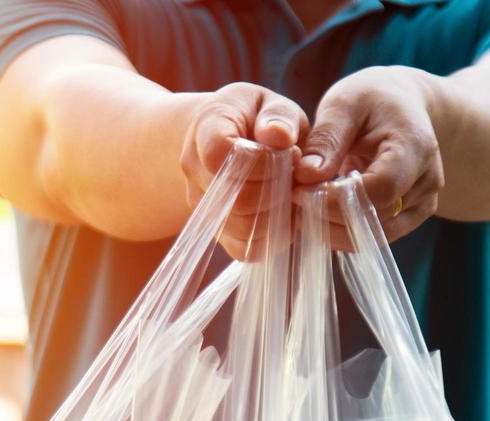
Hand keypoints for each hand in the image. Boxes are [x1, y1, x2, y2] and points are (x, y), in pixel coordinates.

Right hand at [179, 82, 306, 257]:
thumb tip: (280, 136)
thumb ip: (279, 115)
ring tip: (288, 191)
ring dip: (278, 214)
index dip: (261, 161)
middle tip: (294, 175)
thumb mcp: (269, 103)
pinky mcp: (216, 232)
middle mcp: (195, 169)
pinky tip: (282, 213)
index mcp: (205, 127)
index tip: (285, 152)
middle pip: (238, 198)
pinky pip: (246, 249)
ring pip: (244, 227)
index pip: (220, 154)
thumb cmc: (254, 119)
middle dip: (278, 190)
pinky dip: (272, 236)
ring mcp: (201, 205)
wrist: (225, 139)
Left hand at [297, 66, 444, 242]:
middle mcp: (427, 180)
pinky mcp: (411, 216)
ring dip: (333, 229)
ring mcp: (422, 203)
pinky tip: (321, 213)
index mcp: (415, 147)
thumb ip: (326, 138)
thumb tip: (306, 176)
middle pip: (376, 218)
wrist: (403, 106)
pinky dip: (344, 231)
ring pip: (373, 236)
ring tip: (304, 206)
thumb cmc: (372, 99)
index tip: (299, 191)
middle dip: (328, 215)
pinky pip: (375, 237)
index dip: (337, 199)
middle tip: (293, 200)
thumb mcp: (345, 103)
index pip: (380, 190)